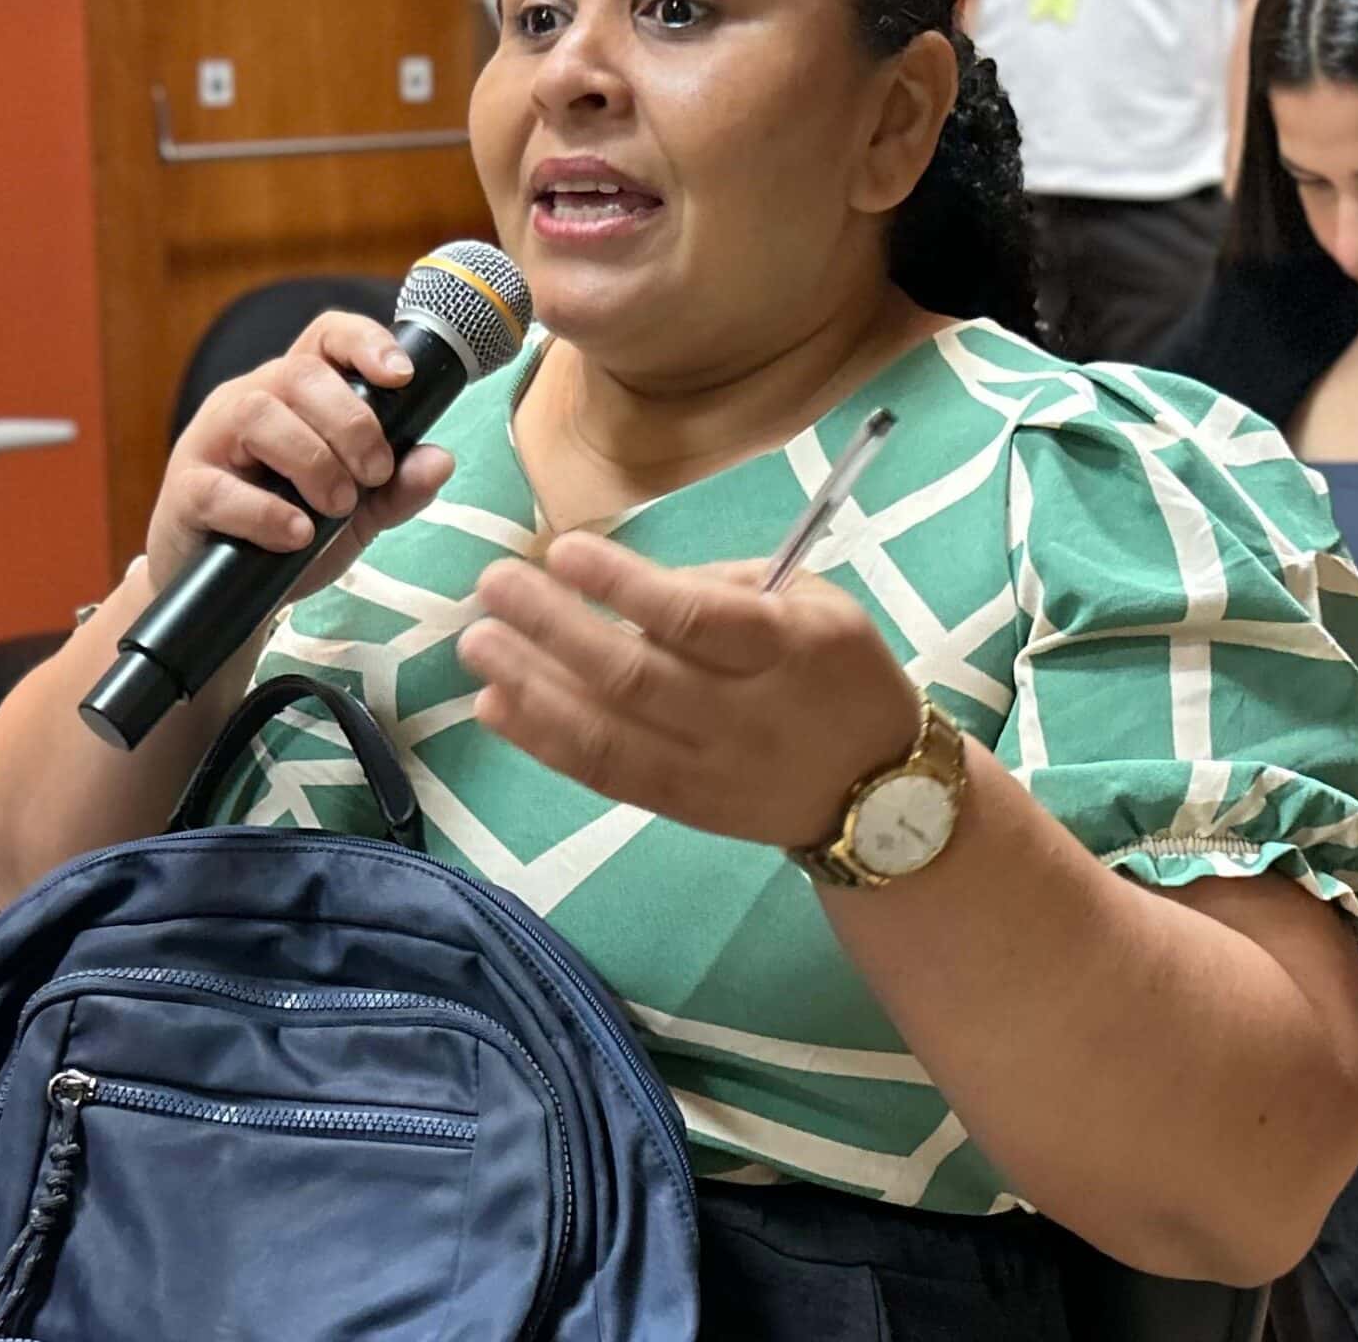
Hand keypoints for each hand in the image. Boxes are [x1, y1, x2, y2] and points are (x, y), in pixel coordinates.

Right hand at [145, 310, 454, 609]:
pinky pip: (220, 487)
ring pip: (257, 413)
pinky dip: (267, 512)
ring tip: (337, 506)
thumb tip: (440, 460)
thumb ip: (398, 488)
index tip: (402, 377)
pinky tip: (298, 535)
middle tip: (375, 474)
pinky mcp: (186, 491)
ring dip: (312, 460)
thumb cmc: (290, 534)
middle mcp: (249, 401)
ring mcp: (211, 441)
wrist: (226, 595)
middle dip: (351, 422)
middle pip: (299, 372)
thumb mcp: (357, 514)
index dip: (365, 341)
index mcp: (295, 395)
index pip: (325, 336)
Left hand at [458, 531, 922, 849]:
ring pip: (608, 735)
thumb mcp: (815, 604)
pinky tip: (495, 705)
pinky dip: (543, 741)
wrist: (880, 793)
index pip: (694, 619)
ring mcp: (709, 771)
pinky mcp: (682, 808)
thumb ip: (723, 588)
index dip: (624, 585)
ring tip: (476, 643)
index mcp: (788, 648)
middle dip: (553, 627)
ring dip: (531, 687)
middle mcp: (745, 717)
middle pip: (635, 677)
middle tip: (493, 584)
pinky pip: (604, 776)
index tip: (563, 549)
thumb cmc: (836, 671)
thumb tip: (624, 583)